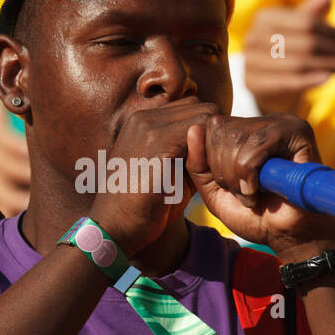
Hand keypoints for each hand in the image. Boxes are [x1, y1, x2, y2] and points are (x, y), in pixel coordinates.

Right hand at [89, 97, 221, 255]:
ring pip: (205, 116)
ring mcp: (148, 127)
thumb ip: (190, 154)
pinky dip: (212, 151)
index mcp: (142, 121)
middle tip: (220, 161)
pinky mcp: (157, 143)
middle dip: (216, 131)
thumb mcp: (168, 174)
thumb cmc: (143, 208)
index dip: (209, 130)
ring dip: (216, 140)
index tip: (215, 156)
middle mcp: (143, 117)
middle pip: (201, 106)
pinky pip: (201, 134)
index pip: (191, 106)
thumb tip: (219, 142)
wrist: (114, 228)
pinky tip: (211, 175)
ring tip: (216, 168)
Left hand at [186, 113, 334, 257]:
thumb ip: (198, 163)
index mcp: (246, 130)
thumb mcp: (215, 190)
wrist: (288, 235)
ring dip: (237, 176)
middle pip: (221, 130)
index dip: (211, 160)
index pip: (212, 126)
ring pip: (236, 138)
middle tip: (241, 193)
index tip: (228, 186)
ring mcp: (283, 124)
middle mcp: (265, 122)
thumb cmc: (255, 215)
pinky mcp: (297, 133)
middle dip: (223, 170)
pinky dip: (250, 174)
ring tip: (252, 194)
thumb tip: (193, 129)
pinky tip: (260, 190)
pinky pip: (256, 146)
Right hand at [242, 0, 334, 113]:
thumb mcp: (299, 30)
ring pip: (299, 63)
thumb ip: (311, 14)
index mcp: (264, 17)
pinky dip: (310, 80)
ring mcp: (250, 62)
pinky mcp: (253, 84)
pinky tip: (328, 78)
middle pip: (305, 43)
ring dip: (330, 66)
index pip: (306, 23)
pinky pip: (287, 82)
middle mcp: (253, 37)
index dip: (332, 32)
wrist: (265, 84)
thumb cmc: (287, 50)